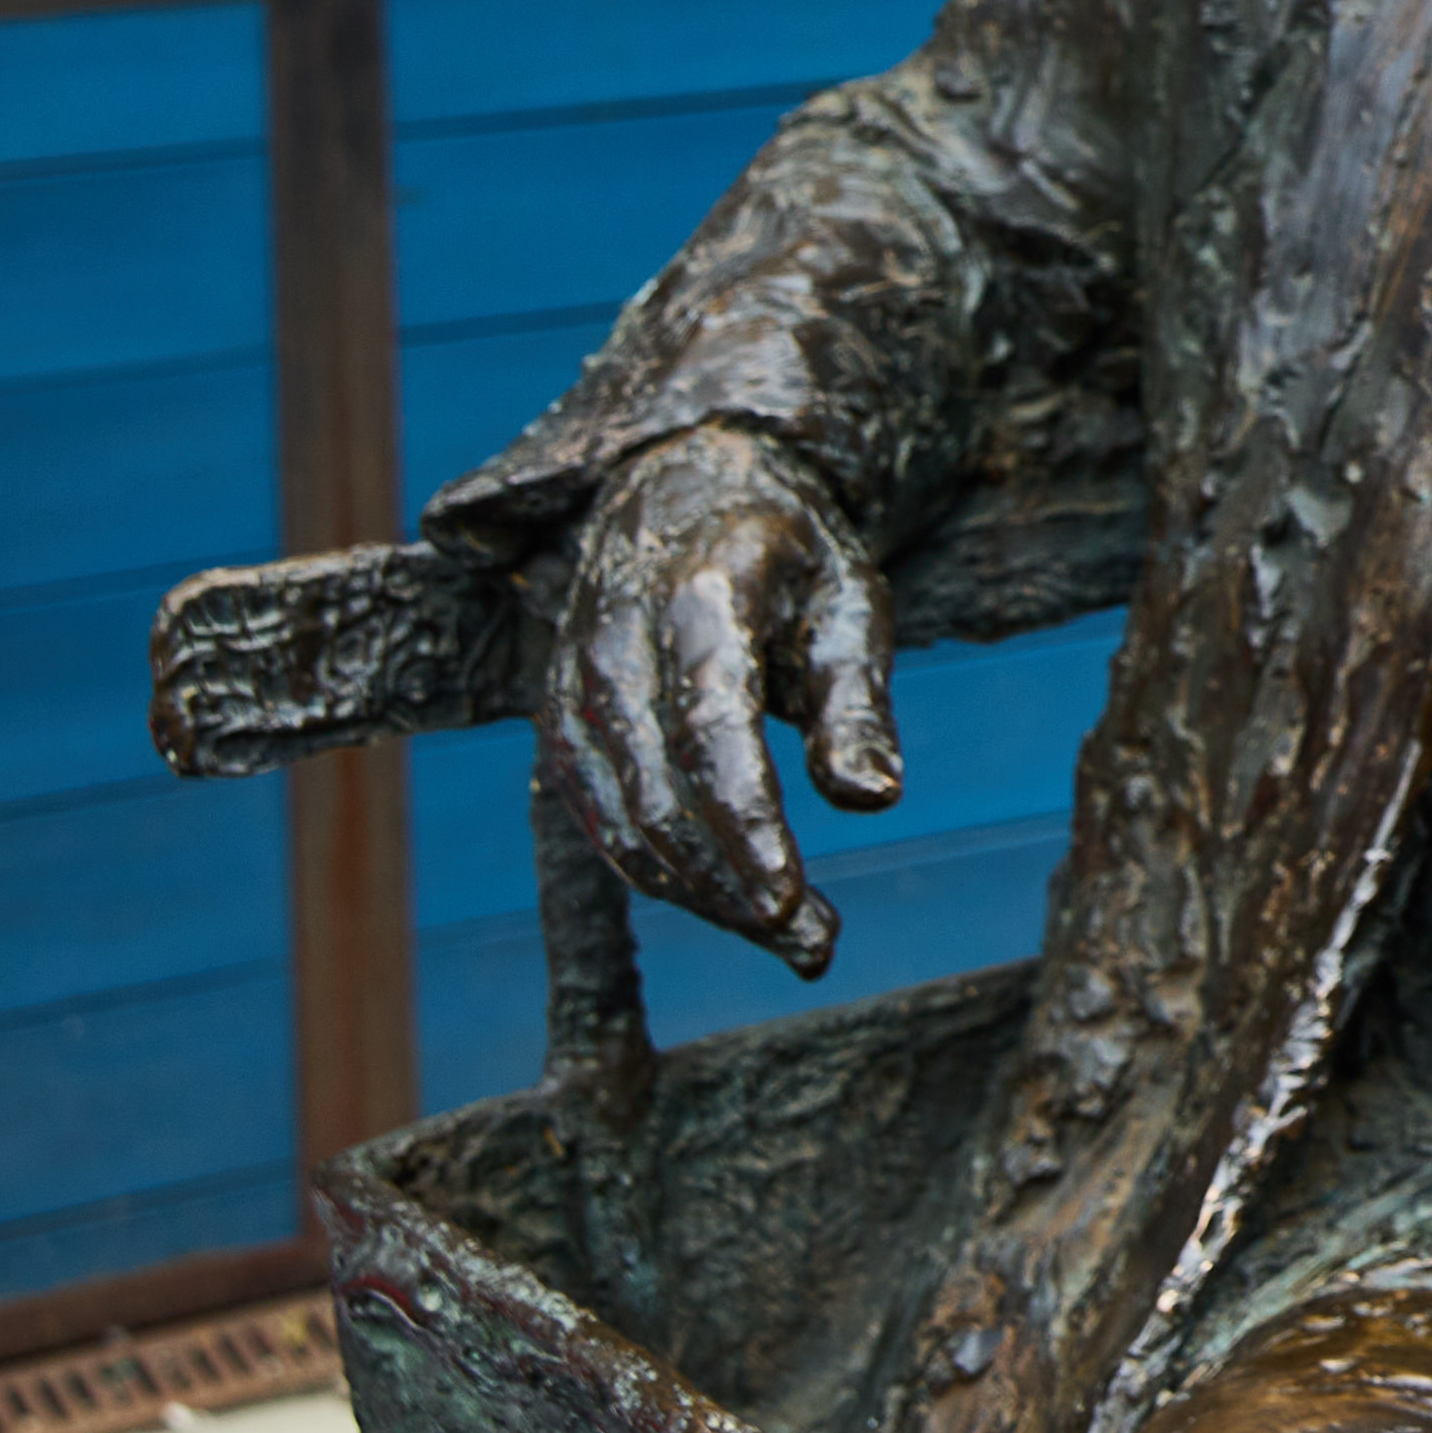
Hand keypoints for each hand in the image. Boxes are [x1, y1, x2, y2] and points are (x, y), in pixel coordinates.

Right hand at [541, 424, 901, 968]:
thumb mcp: (850, 601)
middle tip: (815, 944)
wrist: (684, 489)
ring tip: (797, 939)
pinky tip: (729, 901)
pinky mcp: (559, 721)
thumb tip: (872, 799)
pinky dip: (659, 872)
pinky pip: (597, 815)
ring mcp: (571, 683)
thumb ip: (855, 701)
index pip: (712, 728)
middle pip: (658, 791)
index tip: (792, 903)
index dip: (745, 824)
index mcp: (701, 594)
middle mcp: (614, 640)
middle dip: (730, 883)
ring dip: (700, 894)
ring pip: (621, 819)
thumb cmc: (789, 555)